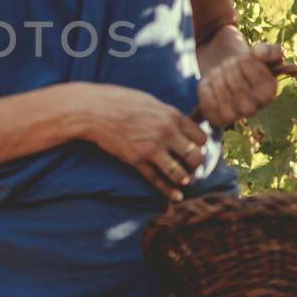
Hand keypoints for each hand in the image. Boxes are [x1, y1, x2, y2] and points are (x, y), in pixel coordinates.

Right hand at [82, 85, 209, 199]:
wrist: (94, 110)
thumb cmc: (120, 101)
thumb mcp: (150, 101)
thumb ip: (167, 114)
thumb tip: (180, 123)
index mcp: (171, 115)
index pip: (200, 137)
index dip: (201, 146)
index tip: (198, 149)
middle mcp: (166, 133)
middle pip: (195, 156)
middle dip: (197, 165)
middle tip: (194, 168)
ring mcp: (151, 148)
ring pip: (180, 173)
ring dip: (185, 179)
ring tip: (185, 180)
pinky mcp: (137, 160)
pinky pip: (157, 180)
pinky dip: (169, 191)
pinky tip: (176, 196)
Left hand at [197, 42, 280, 129]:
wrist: (224, 72)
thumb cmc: (247, 64)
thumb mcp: (262, 53)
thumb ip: (270, 50)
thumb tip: (258, 53)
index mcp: (269, 93)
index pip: (251, 70)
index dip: (244, 60)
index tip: (244, 60)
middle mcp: (253, 109)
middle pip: (235, 82)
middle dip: (229, 67)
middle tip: (229, 65)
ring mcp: (234, 116)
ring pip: (220, 90)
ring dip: (216, 75)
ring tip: (220, 73)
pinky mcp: (216, 118)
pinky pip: (206, 99)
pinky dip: (206, 87)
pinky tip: (211, 84)